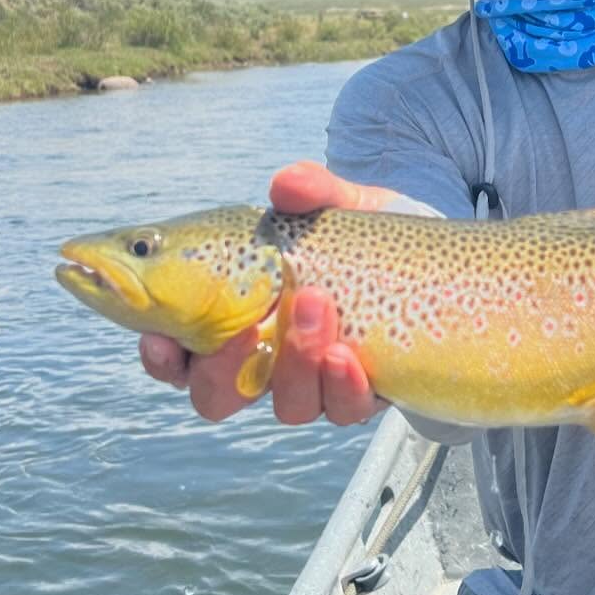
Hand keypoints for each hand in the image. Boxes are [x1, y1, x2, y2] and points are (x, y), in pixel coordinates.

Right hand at [138, 161, 390, 425]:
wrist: (435, 263)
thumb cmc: (363, 234)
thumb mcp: (339, 204)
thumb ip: (311, 190)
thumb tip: (285, 185)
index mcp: (235, 315)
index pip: (178, 353)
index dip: (161, 357)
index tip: (159, 341)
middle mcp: (268, 358)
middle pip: (217, 397)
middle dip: (222, 374)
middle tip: (247, 330)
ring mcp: (316, 381)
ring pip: (287, 405)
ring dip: (296, 363)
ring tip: (317, 304)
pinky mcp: (362, 393)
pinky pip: (343, 409)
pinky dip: (342, 385)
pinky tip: (350, 355)